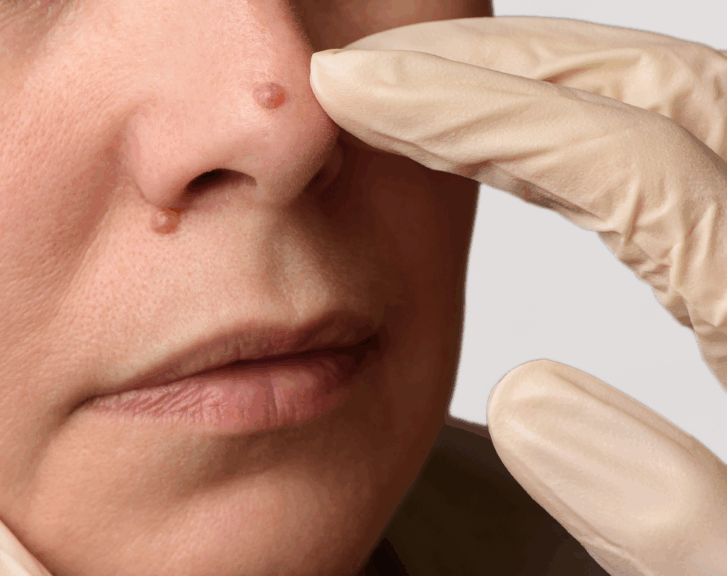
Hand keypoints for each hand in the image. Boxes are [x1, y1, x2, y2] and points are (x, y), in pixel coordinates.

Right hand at [309, 17, 726, 574]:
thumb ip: (668, 513)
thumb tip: (525, 397)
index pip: (628, 167)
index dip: (477, 112)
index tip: (363, 93)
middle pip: (664, 91)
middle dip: (497, 65)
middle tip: (375, 70)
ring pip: (689, 102)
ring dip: (547, 76)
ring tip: (432, 86)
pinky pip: (697, 157)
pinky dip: (596, 128)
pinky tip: (539, 153)